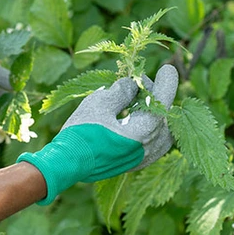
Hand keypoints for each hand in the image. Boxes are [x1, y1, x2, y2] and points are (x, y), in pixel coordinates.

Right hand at [17, 64, 178, 204]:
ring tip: (136, 100)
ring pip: (160, 132)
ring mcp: (142, 159)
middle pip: (162, 116)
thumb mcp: (99, 103)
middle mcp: (148, 148)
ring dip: (153, 114)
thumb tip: (132, 84)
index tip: (168, 69)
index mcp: (143, 131)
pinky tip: (133, 118)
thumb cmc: (81, 132)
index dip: (166, 83)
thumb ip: (121, 91)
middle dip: (153, 96)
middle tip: (137, 83)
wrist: (65, 164)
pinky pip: (152, 144)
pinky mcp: (133, 165)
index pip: (163, 102)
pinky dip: (148, 128)